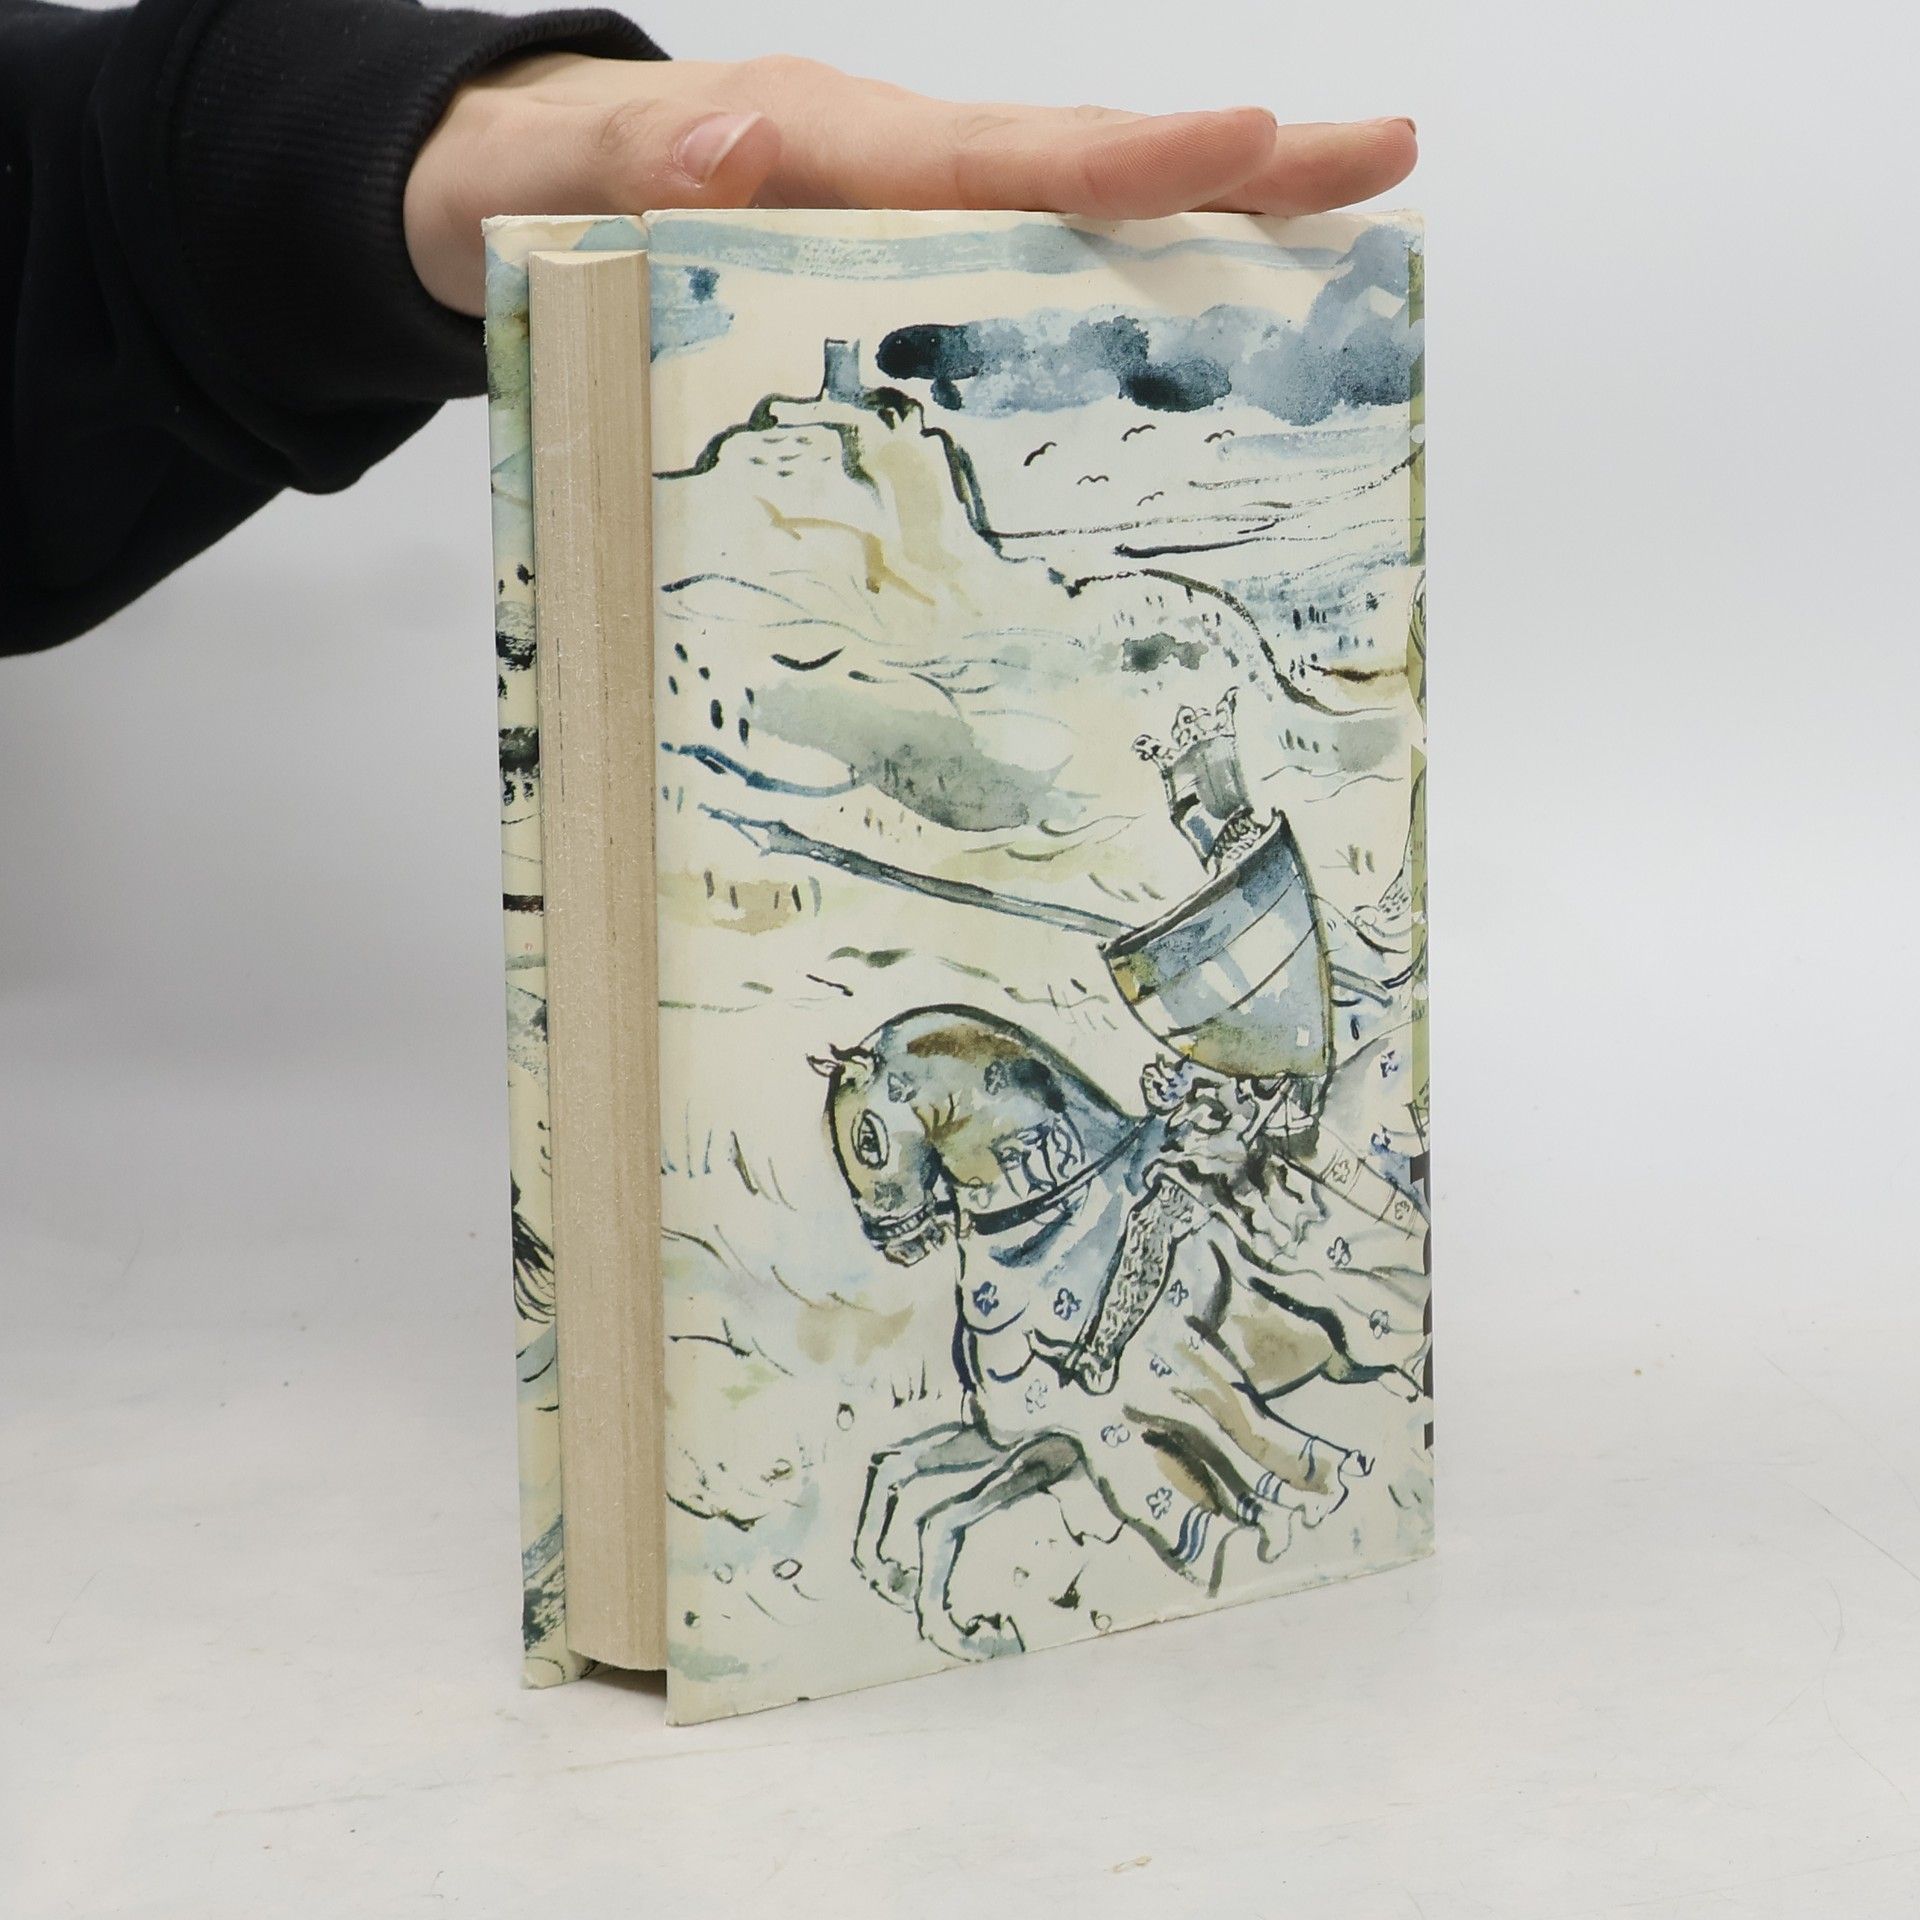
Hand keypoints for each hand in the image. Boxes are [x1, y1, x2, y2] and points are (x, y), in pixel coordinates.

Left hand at [404, 54, 1416, 314]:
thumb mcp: (546, 187)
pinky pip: (1029, 278)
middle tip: (1382, 160)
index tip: (1240, 143)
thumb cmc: (528, 193)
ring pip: (1077, 217)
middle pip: (1081, 168)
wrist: (506, 192)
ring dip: (1212, 225)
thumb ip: (628, 172)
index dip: (1120, 162)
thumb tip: (732, 147)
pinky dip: (1127, 289)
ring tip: (1347, 228)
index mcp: (830, 150)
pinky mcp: (903, 274)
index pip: (996, 158)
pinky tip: (1202, 326)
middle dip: (1234, 167)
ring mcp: (908, 221)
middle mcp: (894, 173)